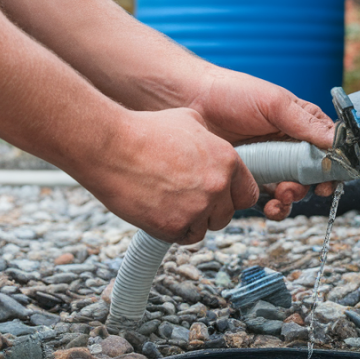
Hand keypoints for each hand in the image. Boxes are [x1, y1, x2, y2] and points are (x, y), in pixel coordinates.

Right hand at [77, 108, 258, 243]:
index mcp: (227, 161)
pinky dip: (170, 229)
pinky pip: (182, 237)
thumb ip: (212, 140)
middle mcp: (217, 186)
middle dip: (210, 210)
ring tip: (167, 200)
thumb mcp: (190, 121)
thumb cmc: (145, 130)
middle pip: (227, 214)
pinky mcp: (173, 227)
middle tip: (186, 198)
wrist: (110, 147)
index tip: (220, 196)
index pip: (248, 193)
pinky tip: (156, 210)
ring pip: (204, 228)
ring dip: (190, 221)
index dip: (233, 196)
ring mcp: (197, 209)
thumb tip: (217, 148)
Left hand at [188, 66, 337, 216]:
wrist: (191, 101)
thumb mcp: (274, 103)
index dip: (334, 166)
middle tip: (295, 188)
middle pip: (313, 175)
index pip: (329, 148)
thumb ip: (305, 124)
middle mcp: (289, 145)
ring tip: (281, 196)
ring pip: (293, 189)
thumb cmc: (233, 93)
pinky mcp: (251, 178)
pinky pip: (269, 199)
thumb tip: (334, 142)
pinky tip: (269, 206)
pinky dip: (274, 207)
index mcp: (301, 124)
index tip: (330, 180)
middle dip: (309, 186)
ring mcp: (271, 163)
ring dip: (292, 198)